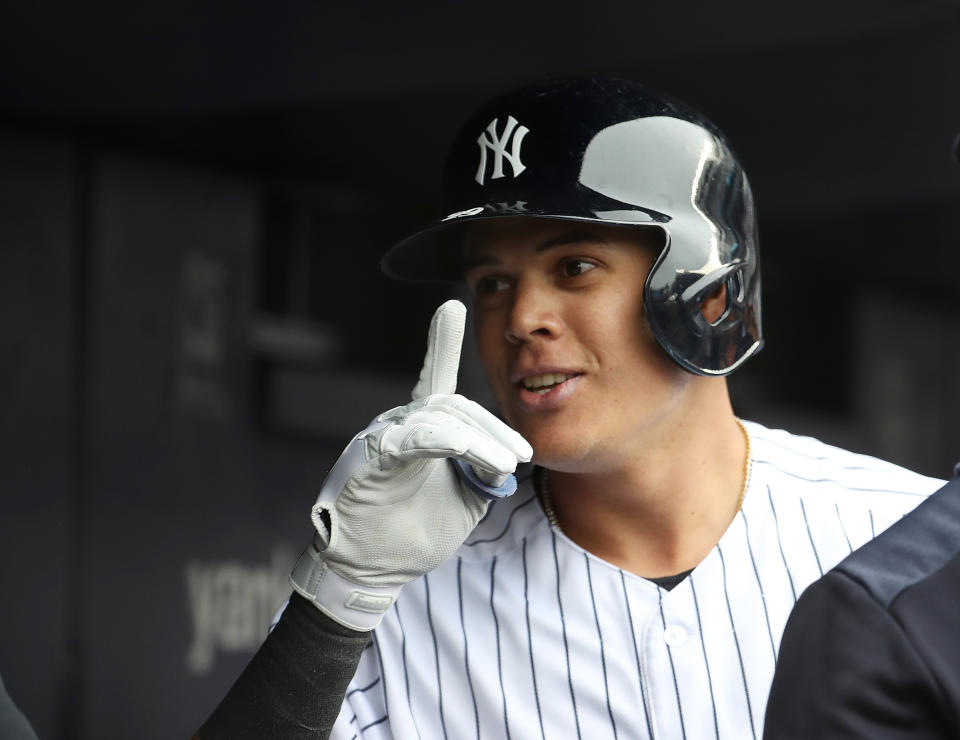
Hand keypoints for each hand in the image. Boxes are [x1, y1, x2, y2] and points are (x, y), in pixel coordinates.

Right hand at [290, 300, 532, 629]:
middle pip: (455, 404)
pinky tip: (464, 446)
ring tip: (507, 465)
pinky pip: (414, 438)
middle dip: (494, 429)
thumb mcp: (464, 499)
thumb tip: (506, 459)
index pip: (438, 381)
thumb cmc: (414, 532)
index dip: (441, 342)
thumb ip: (483, 471)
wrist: (371, 571)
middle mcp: (400, 424)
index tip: (451, 304)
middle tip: (522, 456)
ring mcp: (384, 437)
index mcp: (421, 430)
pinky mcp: (373, 457)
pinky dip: (445, 439)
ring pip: (441, 418)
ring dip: (481, 440)